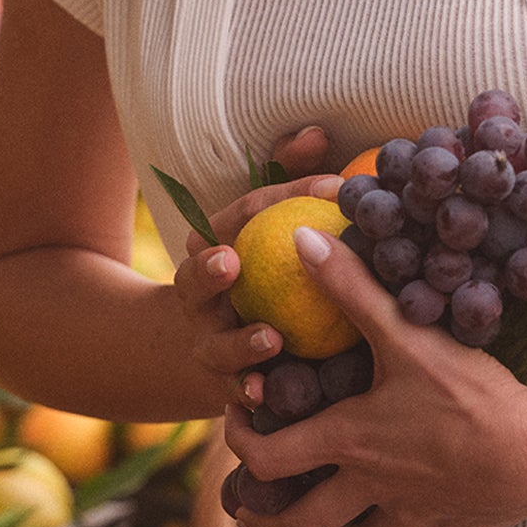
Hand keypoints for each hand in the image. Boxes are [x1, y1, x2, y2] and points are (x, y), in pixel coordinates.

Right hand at [172, 125, 341, 400]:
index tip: (331, 185)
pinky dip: (247, 393)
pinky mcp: (221, 387)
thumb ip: (289, 178)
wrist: (207, 354)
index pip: (237, 217)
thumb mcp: (268, 226)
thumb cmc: (261, 273)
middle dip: (207, 271)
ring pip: (216, 345)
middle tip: (230, 261)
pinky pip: (233, 393)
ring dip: (240, 342)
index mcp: (210, 250)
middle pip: (195, 281)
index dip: (276, 199)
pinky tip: (265, 393)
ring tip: (270, 339)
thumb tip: (317, 133)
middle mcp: (200, 298)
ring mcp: (207, 344)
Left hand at [222, 224, 526, 526]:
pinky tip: (420, 499)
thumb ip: (352, 289)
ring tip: (335, 509)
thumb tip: (303, 241)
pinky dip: (410, 518)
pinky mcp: (455, 526)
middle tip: (251, 504)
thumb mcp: (406, 336)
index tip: (239, 423)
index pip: (267, 459)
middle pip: (300, 523)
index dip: (239, 444)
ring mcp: (414, 513)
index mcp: (349, 443)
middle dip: (266, 518)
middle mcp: (372, 487)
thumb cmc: (472, 400)